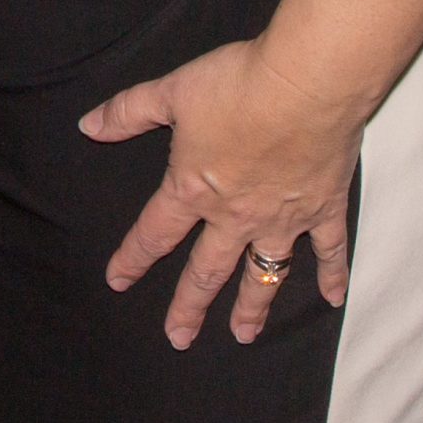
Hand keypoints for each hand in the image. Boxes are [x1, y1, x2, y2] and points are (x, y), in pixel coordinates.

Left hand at [79, 38, 359, 348]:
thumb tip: (88, 126)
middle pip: (206, 270)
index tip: (118, 281)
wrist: (305, 84)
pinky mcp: (323, 208)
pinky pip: (328, 250)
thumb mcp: (171, 91)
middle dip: (189, 305)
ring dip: (252, 306)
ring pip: (263, 273)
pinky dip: (333, 274)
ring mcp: (282, 218)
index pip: (154, 232)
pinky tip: (335, 298)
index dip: (133, 258)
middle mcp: (235, 215)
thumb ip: (128, 111)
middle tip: (178, 337)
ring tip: (242, 334)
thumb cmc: (236, 85)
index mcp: (194, 188)